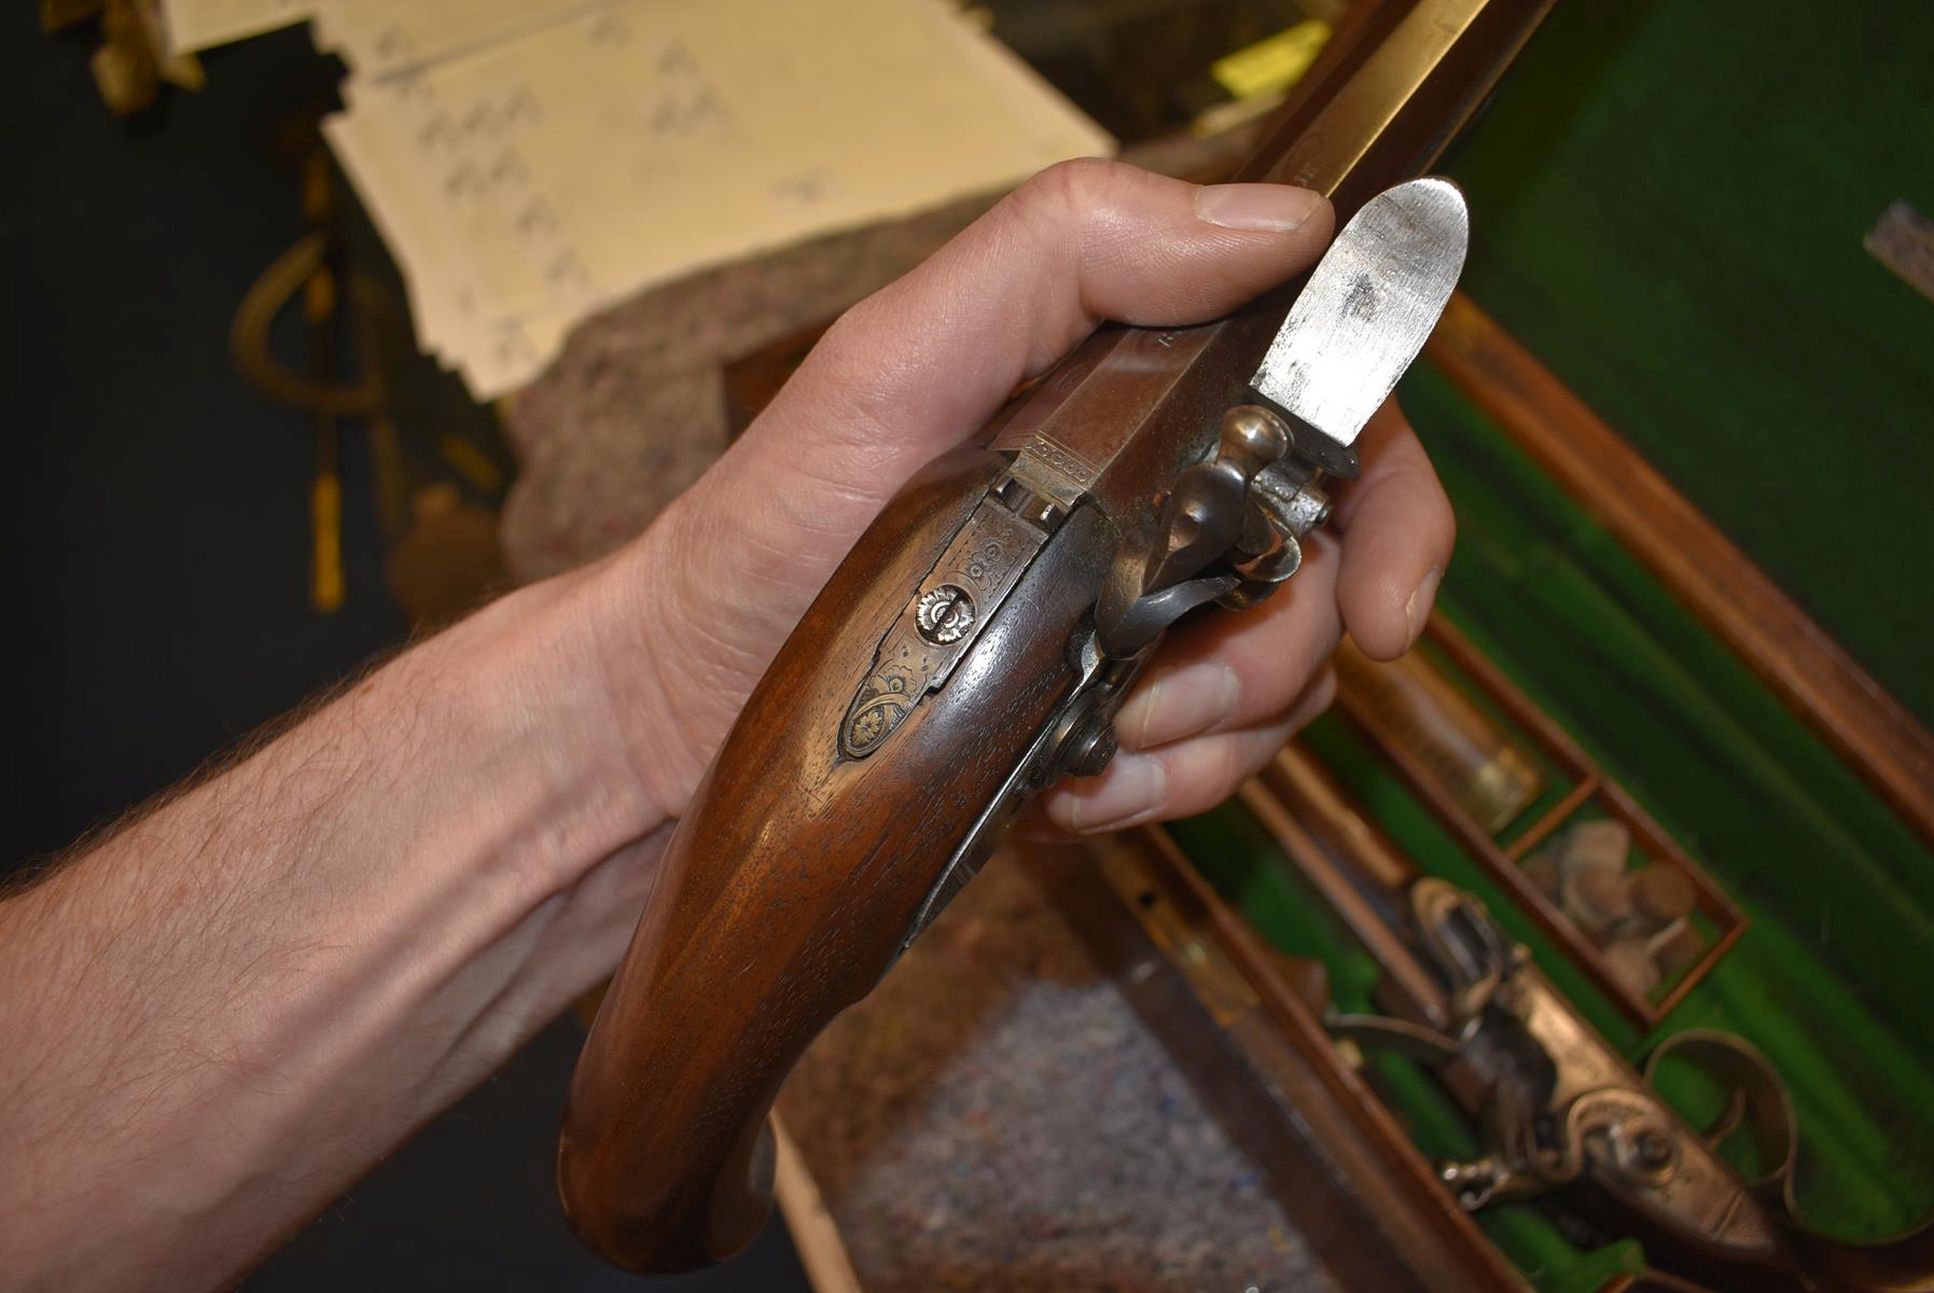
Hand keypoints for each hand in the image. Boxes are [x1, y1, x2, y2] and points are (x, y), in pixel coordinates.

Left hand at [601, 159, 1454, 827]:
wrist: (687, 710)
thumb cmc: (771, 531)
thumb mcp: (896, 361)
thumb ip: (1067, 255)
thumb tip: (1279, 225)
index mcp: (1132, 388)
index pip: (1328, 407)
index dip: (1393, 499)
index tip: (1389, 600)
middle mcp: (1154, 494)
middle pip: (1328, 564)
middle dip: (1279, 644)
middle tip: (1169, 685)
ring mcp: (1133, 614)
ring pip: (1279, 681)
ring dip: (1209, 730)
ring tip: (1092, 738)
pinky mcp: (1104, 720)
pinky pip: (1204, 769)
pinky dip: (1157, 790)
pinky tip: (1072, 787)